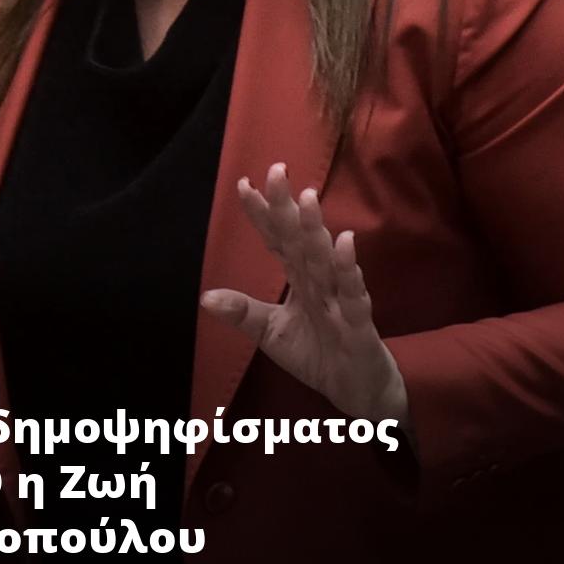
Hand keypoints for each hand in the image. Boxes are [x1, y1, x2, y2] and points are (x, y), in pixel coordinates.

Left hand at [201, 163, 410, 428]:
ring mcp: (340, 299)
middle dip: (287, 207)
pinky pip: (353, 295)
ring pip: (325, 260)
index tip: (243, 184)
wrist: (357, 393)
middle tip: (276, 170)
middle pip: (300, 239)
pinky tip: (344, 244)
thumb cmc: (318, 354)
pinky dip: (348, 272)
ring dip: (315, 229)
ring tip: (307, 197)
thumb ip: (244, 313)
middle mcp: (319, 281)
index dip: (262, 214)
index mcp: (299, 279)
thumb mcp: (272, 334)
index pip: (277, 240)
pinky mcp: (358, 324)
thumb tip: (204, 297)